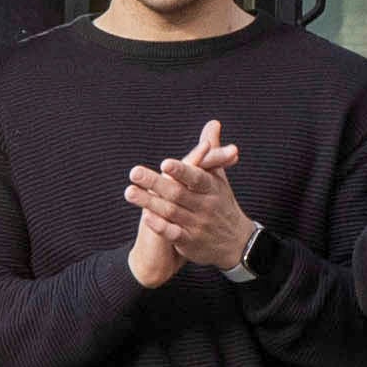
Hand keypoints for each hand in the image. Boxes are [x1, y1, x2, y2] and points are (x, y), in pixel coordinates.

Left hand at [125, 120, 253, 278]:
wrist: (236, 242)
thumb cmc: (222, 203)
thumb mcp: (219, 178)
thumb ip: (211, 152)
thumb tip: (213, 124)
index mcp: (213, 189)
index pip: (197, 178)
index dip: (182, 171)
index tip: (165, 164)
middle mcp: (206, 206)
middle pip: (178, 193)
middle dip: (156, 182)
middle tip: (134, 172)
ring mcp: (197, 225)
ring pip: (171, 212)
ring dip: (149, 202)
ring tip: (129, 191)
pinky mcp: (189, 242)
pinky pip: (173, 234)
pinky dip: (159, 225)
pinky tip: (145, 216)